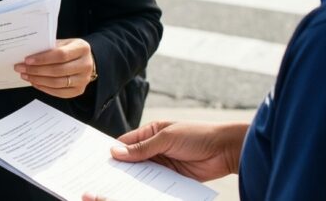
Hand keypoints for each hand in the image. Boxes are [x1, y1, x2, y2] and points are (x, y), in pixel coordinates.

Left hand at [14, 38, 93, 97]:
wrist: (84, 60)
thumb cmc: (69, 49)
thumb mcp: (62, 43)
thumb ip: (49, 47)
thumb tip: (28, 54)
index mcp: (82, 48)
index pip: (61, 55)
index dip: (43, 59)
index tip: (27, 60)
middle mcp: (86, 65)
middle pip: (58, 70)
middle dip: (36, 70)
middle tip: (21, 68)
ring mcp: (83, 79)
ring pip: (57, 83)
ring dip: (38, 80)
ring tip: (25, 75)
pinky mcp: (79, 90)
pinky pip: (59, 93)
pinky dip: (45, 88)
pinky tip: (35, 82)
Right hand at [108, 120, 248, 181]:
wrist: (226, 150)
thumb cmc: (197, 135)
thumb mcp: (166, 138)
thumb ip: (142, 148)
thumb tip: (115, 152)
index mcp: (150, 132)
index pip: (126, 143)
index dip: (113, 151)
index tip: (99, 161)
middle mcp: (154, 148)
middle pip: (132, 160)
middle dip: (121, 167)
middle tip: (105, 177)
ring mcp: (163, 163)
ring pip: (142, 173)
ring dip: (134, 179)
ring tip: (118, 188)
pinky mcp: (172, 177)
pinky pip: (156, 183)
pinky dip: (148, 187)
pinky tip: (138, 193)